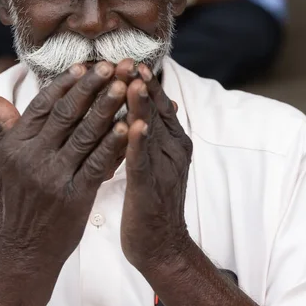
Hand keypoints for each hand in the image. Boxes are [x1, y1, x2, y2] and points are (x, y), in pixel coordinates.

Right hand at [0, 62, 127, 277]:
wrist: (25, 250)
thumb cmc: (15, 201)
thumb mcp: (2, 164)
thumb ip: (5, 129)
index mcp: (16, 145)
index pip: (42, 105)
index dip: (65, 83)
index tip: (84, 65)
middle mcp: (33, 157)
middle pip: (66, 113)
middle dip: (91, 86)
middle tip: (110, 65)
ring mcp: (54, 176)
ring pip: (86, 133)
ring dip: (107, 107)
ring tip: (124, 86)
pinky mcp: (76, 194)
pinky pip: (99, 162)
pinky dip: (115, 142)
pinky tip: (129, 125)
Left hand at [118, 61, 192, 277]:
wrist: (162, 246)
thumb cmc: (155, 199)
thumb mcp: (160, 159)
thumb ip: (161, 131)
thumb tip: (166, 102)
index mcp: (175, 141)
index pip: (158, 104)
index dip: (146, 82)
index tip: (132, 60)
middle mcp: (173, 149)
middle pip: (156, 110)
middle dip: (143, 84)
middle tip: (131, 61)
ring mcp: (164, 167)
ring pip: (150, 130)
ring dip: (141, 106)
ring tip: (134, 81)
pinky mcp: (149, 187)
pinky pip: (142, 160)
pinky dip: (138, 141)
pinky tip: (132, 124)